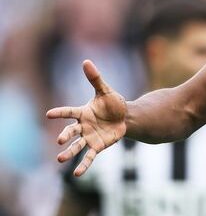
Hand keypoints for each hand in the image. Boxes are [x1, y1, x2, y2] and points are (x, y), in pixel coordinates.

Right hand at [46, 60, 126, 176]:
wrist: (126, 117)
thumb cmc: (113, 103)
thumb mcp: (105, 91)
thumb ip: (95, 79)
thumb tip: (86, 62)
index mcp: (83, 112)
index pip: (69, 112)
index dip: (60, 113)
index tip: (48, 114)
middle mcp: (83, 126)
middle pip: (71, 131)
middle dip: (65, 136)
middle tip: (59, 141)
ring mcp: (89, 137)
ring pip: (77, 145)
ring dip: (69, 152)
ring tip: (60, 159)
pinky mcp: (97, 146)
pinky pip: (89, 156)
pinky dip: (83, 165)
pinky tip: (77, 174)